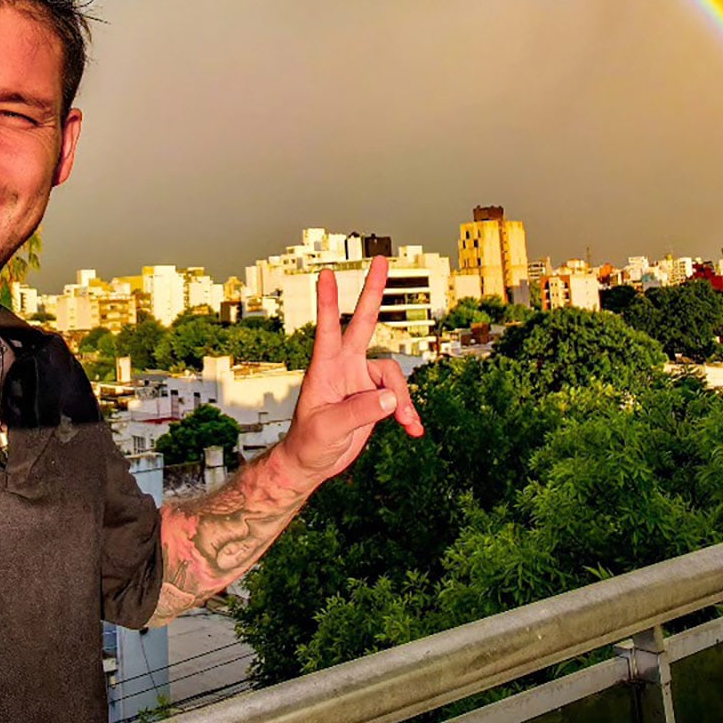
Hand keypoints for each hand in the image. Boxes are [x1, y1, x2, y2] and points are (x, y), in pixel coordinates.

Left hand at [276, 256, 424, 487]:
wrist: (313, 463)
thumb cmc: (309, 444)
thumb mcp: (329, 430)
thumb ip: (360, 412)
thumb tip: (391, 399)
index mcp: (325, 368)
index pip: (327, 328)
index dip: (329, 301)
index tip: (327, 274)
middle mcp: (344, 367)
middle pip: (364, 323)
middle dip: (373, 292)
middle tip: (381, 260)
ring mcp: (361, 380)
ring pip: (394, 377)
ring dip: (404, 401)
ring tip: (409, 425)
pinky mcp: (374, 398)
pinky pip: (399, 398)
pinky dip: (408, 413)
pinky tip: (414, 431)